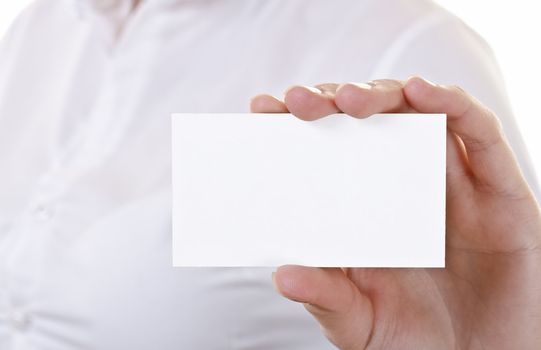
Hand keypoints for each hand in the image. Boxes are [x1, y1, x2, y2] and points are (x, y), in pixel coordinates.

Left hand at [250, 77, 540, 348]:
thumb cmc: (414, 339)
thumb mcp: (358, 319)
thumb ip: (326, 295)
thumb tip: (282, 274)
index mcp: (367, 208)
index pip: (329, 148)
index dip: (297, 123)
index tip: (263, 108)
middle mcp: (405, 185)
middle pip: (368, 121)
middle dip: (331, 102)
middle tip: (297, 103)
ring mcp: (452, 182)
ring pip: (418, 112)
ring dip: (382, 95)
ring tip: (347, 100)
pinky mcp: (499, 187)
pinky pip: (478, 130)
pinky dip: (450, 103)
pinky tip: (420, 93)